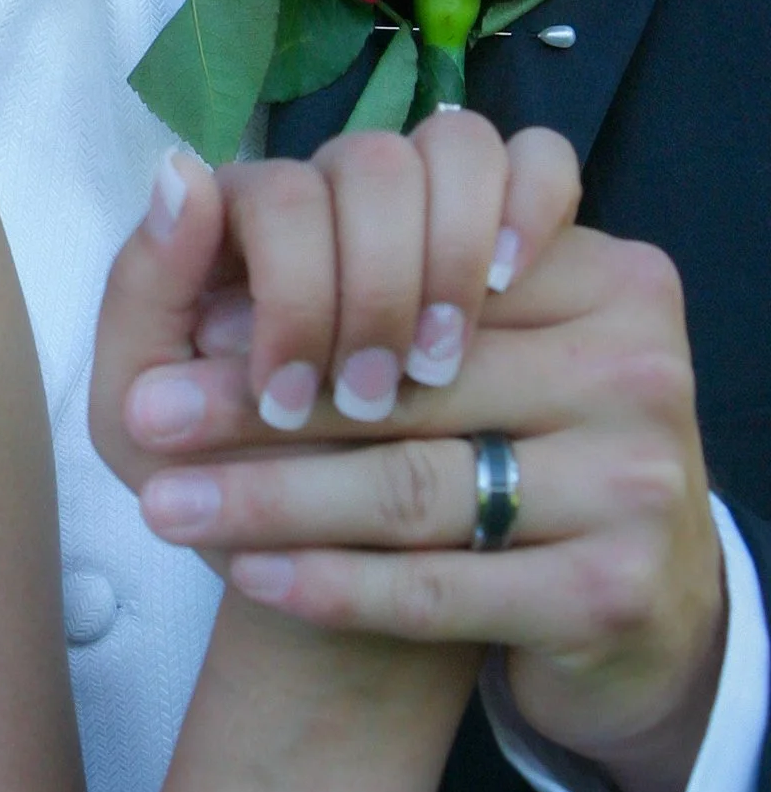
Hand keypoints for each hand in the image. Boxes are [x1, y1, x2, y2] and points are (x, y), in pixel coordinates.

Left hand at [105, 120, 725, 791]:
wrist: (581, 613)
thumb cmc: (459, 443)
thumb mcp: (390, 333)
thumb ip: (275, 248)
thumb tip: (181, 177)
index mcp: (589, 263)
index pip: (437, 239)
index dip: (303, 277)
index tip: (203, 331)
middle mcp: (631, 348)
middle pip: (411, 363)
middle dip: (257, 392)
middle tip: (153, 417)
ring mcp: (638, 471)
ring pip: (416, 478)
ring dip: (271, 495)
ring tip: (166, 505)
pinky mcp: (615, 588)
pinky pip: (444, 587)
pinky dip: (333, 583)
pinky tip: (255, 576)